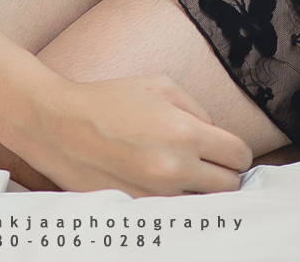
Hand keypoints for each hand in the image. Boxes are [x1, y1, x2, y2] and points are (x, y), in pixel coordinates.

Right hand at [14, 74, 252, 197]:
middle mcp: (176, 169)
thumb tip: (215, 132)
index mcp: (185, 132)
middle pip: (229, 186)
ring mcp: (158, 196)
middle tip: (206, 162)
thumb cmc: (109, 100)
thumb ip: (197, 108)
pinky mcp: (141, 212)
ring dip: (201, 190)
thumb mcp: (159, 85)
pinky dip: (176, 202)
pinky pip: (176, 214)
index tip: (225, 149)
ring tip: (182, 174)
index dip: (236, 151)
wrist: (60, 126)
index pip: (239, 156)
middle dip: (223, 173)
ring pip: (205, 205)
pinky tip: (162, 184)